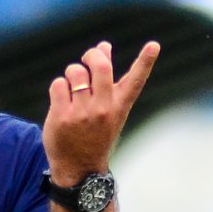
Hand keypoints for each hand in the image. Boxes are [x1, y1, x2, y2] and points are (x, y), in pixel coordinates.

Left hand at [43, 40, 159, 183]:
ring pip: (75, 72)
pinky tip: (62, 99)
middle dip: (92, 54)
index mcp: (120, 105)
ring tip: (73, 84)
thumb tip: (103, 46)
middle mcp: (103, 108)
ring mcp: (82, 113)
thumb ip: (106, 78)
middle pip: (100, 66)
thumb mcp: (108, 108)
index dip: (145, 61)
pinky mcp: (61, 116)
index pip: (136, 81)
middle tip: (88, 57)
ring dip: (72, 72)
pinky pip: (58, 84)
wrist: (79, 167)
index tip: (154, 45)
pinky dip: (59, 86)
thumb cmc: (95, 131)